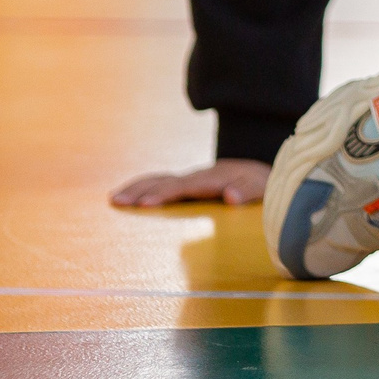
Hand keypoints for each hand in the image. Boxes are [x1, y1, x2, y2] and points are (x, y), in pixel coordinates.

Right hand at [110, 158, 269, 206]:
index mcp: (214, 178)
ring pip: (161, 180)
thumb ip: (249, 191)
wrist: (265, 174)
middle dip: (141, 190)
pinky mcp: (191, 184)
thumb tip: (231, 198)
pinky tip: (130, 196)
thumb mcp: (263, 189)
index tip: (145, 204)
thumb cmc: (263, 186)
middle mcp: (200, 176)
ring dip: (137, 188)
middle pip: (166, 181)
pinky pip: (164, 183)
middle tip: (117, 201)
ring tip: (114, 199)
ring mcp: (193, 178)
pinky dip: (145, 187)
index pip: (185, 186)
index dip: (164, 194)